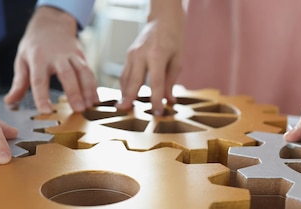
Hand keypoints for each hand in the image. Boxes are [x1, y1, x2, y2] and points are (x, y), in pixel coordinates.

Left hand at [4, 6, 97, 112]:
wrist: (52, 23)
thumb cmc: (35, 45)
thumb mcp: (22, 60)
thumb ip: (18, 83)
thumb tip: (10, 101)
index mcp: (38, 59)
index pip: (39, 80)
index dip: (42, 96)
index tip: (46, 110)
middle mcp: (56, 56)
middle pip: (66, 74)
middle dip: (73, 92)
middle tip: (78, 109)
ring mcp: (71, 55)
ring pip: (82, 72)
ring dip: (88, 90)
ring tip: (90, 106)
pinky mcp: (82, 56)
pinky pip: (89, 72)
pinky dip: (94, 86)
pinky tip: (96, 100)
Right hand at [116, 0, 183, 114]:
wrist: (163, 20)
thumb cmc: (173, 39)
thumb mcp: (177, 61)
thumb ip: (171, 82)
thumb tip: (168, 101)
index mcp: (157, 55)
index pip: (155, 82)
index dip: (155, 99)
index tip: (157, 112)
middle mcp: (141, 54)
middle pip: (134, 81)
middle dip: (129, 97)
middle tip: (124, 111)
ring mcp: (132, 54)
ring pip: (125, 78)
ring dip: (124, 93)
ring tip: (123, 107)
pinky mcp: (128, 55)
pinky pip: (124, 73)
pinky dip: (124, 86)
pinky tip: (125, 96)